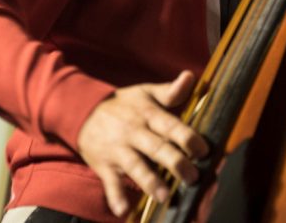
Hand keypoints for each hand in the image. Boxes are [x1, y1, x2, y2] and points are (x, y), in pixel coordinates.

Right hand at [76, 70, 208, 216]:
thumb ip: (170, 91)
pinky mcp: (104, 166)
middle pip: (157, 148)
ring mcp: (118, 150)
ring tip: (165, 196)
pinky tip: (124, 211)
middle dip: (175, 163)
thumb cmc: (122, 104)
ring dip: (150, 182)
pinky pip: (110, 183)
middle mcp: (133, 132)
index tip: (203, 150)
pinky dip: (115, 197)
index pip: (169, 125)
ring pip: (135, 167)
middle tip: (193, 177)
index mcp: (147, 114)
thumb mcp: (144, 92)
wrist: (81, 111)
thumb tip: (191, 76)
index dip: (187, 137)